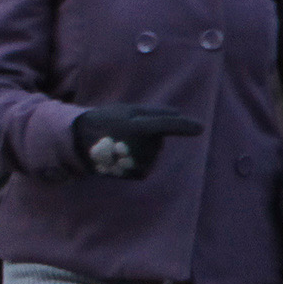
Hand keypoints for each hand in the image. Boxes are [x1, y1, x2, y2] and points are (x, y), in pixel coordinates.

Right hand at [69, 104, 202, 180]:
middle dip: (148, 132)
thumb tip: (180, 114)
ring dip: (144, 145)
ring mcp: (141, 162)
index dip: (184, 126)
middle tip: (125, 131)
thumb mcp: (128, 109)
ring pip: (156, 150)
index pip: (167, 126)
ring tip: (122, 143)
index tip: (200, 128)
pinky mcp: (141, 174)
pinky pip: (150, 161)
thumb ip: (155, 112)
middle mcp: (142, 147)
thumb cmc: (107, 121)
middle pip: (160, 137)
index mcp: (138, 127)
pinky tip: (124, 154)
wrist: (81, 144)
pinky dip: (141, 157)